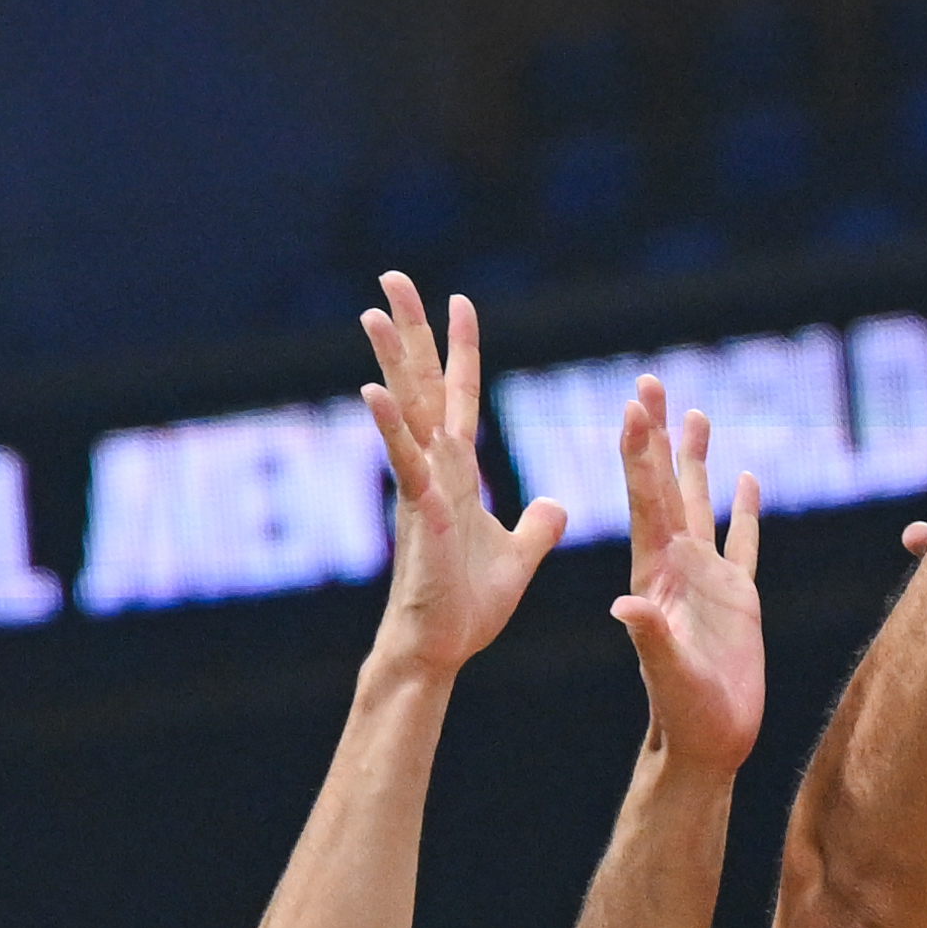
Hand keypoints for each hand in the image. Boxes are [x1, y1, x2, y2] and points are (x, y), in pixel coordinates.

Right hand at [356, 271, 564, 675]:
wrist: (440, 650)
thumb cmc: (466, 608)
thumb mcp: (519, 557)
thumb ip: (536, 526)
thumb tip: (554, 504)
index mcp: (458, 472)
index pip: (462, 395)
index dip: (461, 349)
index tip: (459, 301)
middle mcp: (435, 468)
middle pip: (423, 383)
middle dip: (411, 331)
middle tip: (394, 277)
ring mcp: (423, 487)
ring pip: (406, 410)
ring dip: (390, 361)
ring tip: (372, 311)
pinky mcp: (421, 514)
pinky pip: (404, 462)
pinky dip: (391, 428)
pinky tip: (373, 391)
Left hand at [605, 375, 767, 770]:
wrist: (707, 745)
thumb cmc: (684, 716)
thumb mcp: (667, 675)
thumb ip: (651, 638)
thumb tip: (625, 606)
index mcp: (656, 576)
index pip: (647, 502)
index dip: (641, 453)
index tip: (634, 406)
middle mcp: (677, 568)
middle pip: (667, 487)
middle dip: (658, 436)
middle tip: (650, 383)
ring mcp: (708, 580)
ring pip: (701, 504)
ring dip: (695, 460)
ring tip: (693, 412)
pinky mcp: (739, 599)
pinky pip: (743, 542)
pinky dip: (744, 510)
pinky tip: (747, 478)